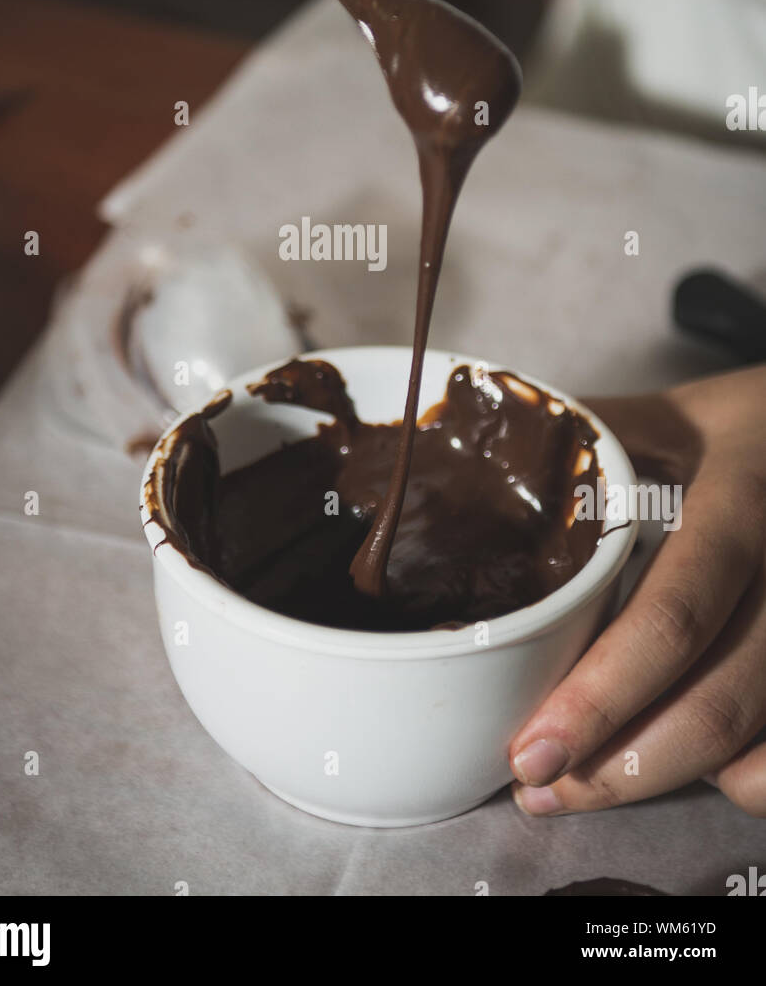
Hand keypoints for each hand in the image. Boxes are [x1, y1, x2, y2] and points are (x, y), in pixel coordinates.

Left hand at [509, 363, 765, 817]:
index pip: (674, 618)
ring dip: (662, 782)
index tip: (530, 747)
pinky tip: (675, 763)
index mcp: (739, 504)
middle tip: (539, 787)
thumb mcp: (665, 420)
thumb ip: (582, 446)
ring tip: (579, 786)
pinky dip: (736, 782)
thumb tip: (471, 467)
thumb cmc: (734, 432)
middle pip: (717, 705)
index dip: (601, 698)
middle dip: (618, 768)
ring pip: (753, 743)